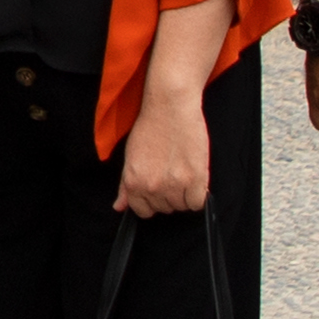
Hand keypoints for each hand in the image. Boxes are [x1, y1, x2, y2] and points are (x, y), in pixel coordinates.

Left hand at [114, 86, 213, 215]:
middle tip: (172, 172)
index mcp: (133, 183)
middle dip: (169, 195)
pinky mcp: (195, 179)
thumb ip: (125, 186)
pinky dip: (198, 194)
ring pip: (182, 206)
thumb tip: (119, 207)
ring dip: (184, 193)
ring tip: (182, 170)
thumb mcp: (130, 157)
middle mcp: (151, 187)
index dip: (153, 200)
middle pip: (165, 209)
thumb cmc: (150, 127)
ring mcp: (174, 185)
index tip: (159, 188)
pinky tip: (194, 177)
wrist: (170, 107)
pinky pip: (197, 203)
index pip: (143, 211)